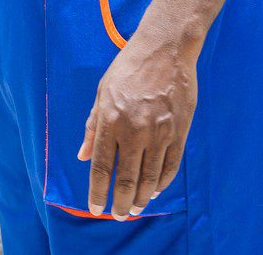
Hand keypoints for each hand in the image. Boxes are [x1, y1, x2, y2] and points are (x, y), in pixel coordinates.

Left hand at [78, 36, 197, 217]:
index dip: (97, 192)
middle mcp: (134, 130)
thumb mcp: (102, 92)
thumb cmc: (129, 67)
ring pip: (149, 178)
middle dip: (120, 203)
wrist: (165, 48)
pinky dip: (162, 182)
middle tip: (119, 215)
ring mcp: (159, 132)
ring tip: (135, 208)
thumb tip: (83, 156)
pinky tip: (154, 190)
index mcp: (110, 120)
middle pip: (126, 179)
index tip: (95, 207)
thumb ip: (92, 127)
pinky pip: (171, 166)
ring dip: (141, 198)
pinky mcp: (179, 131)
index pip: (101, 168)